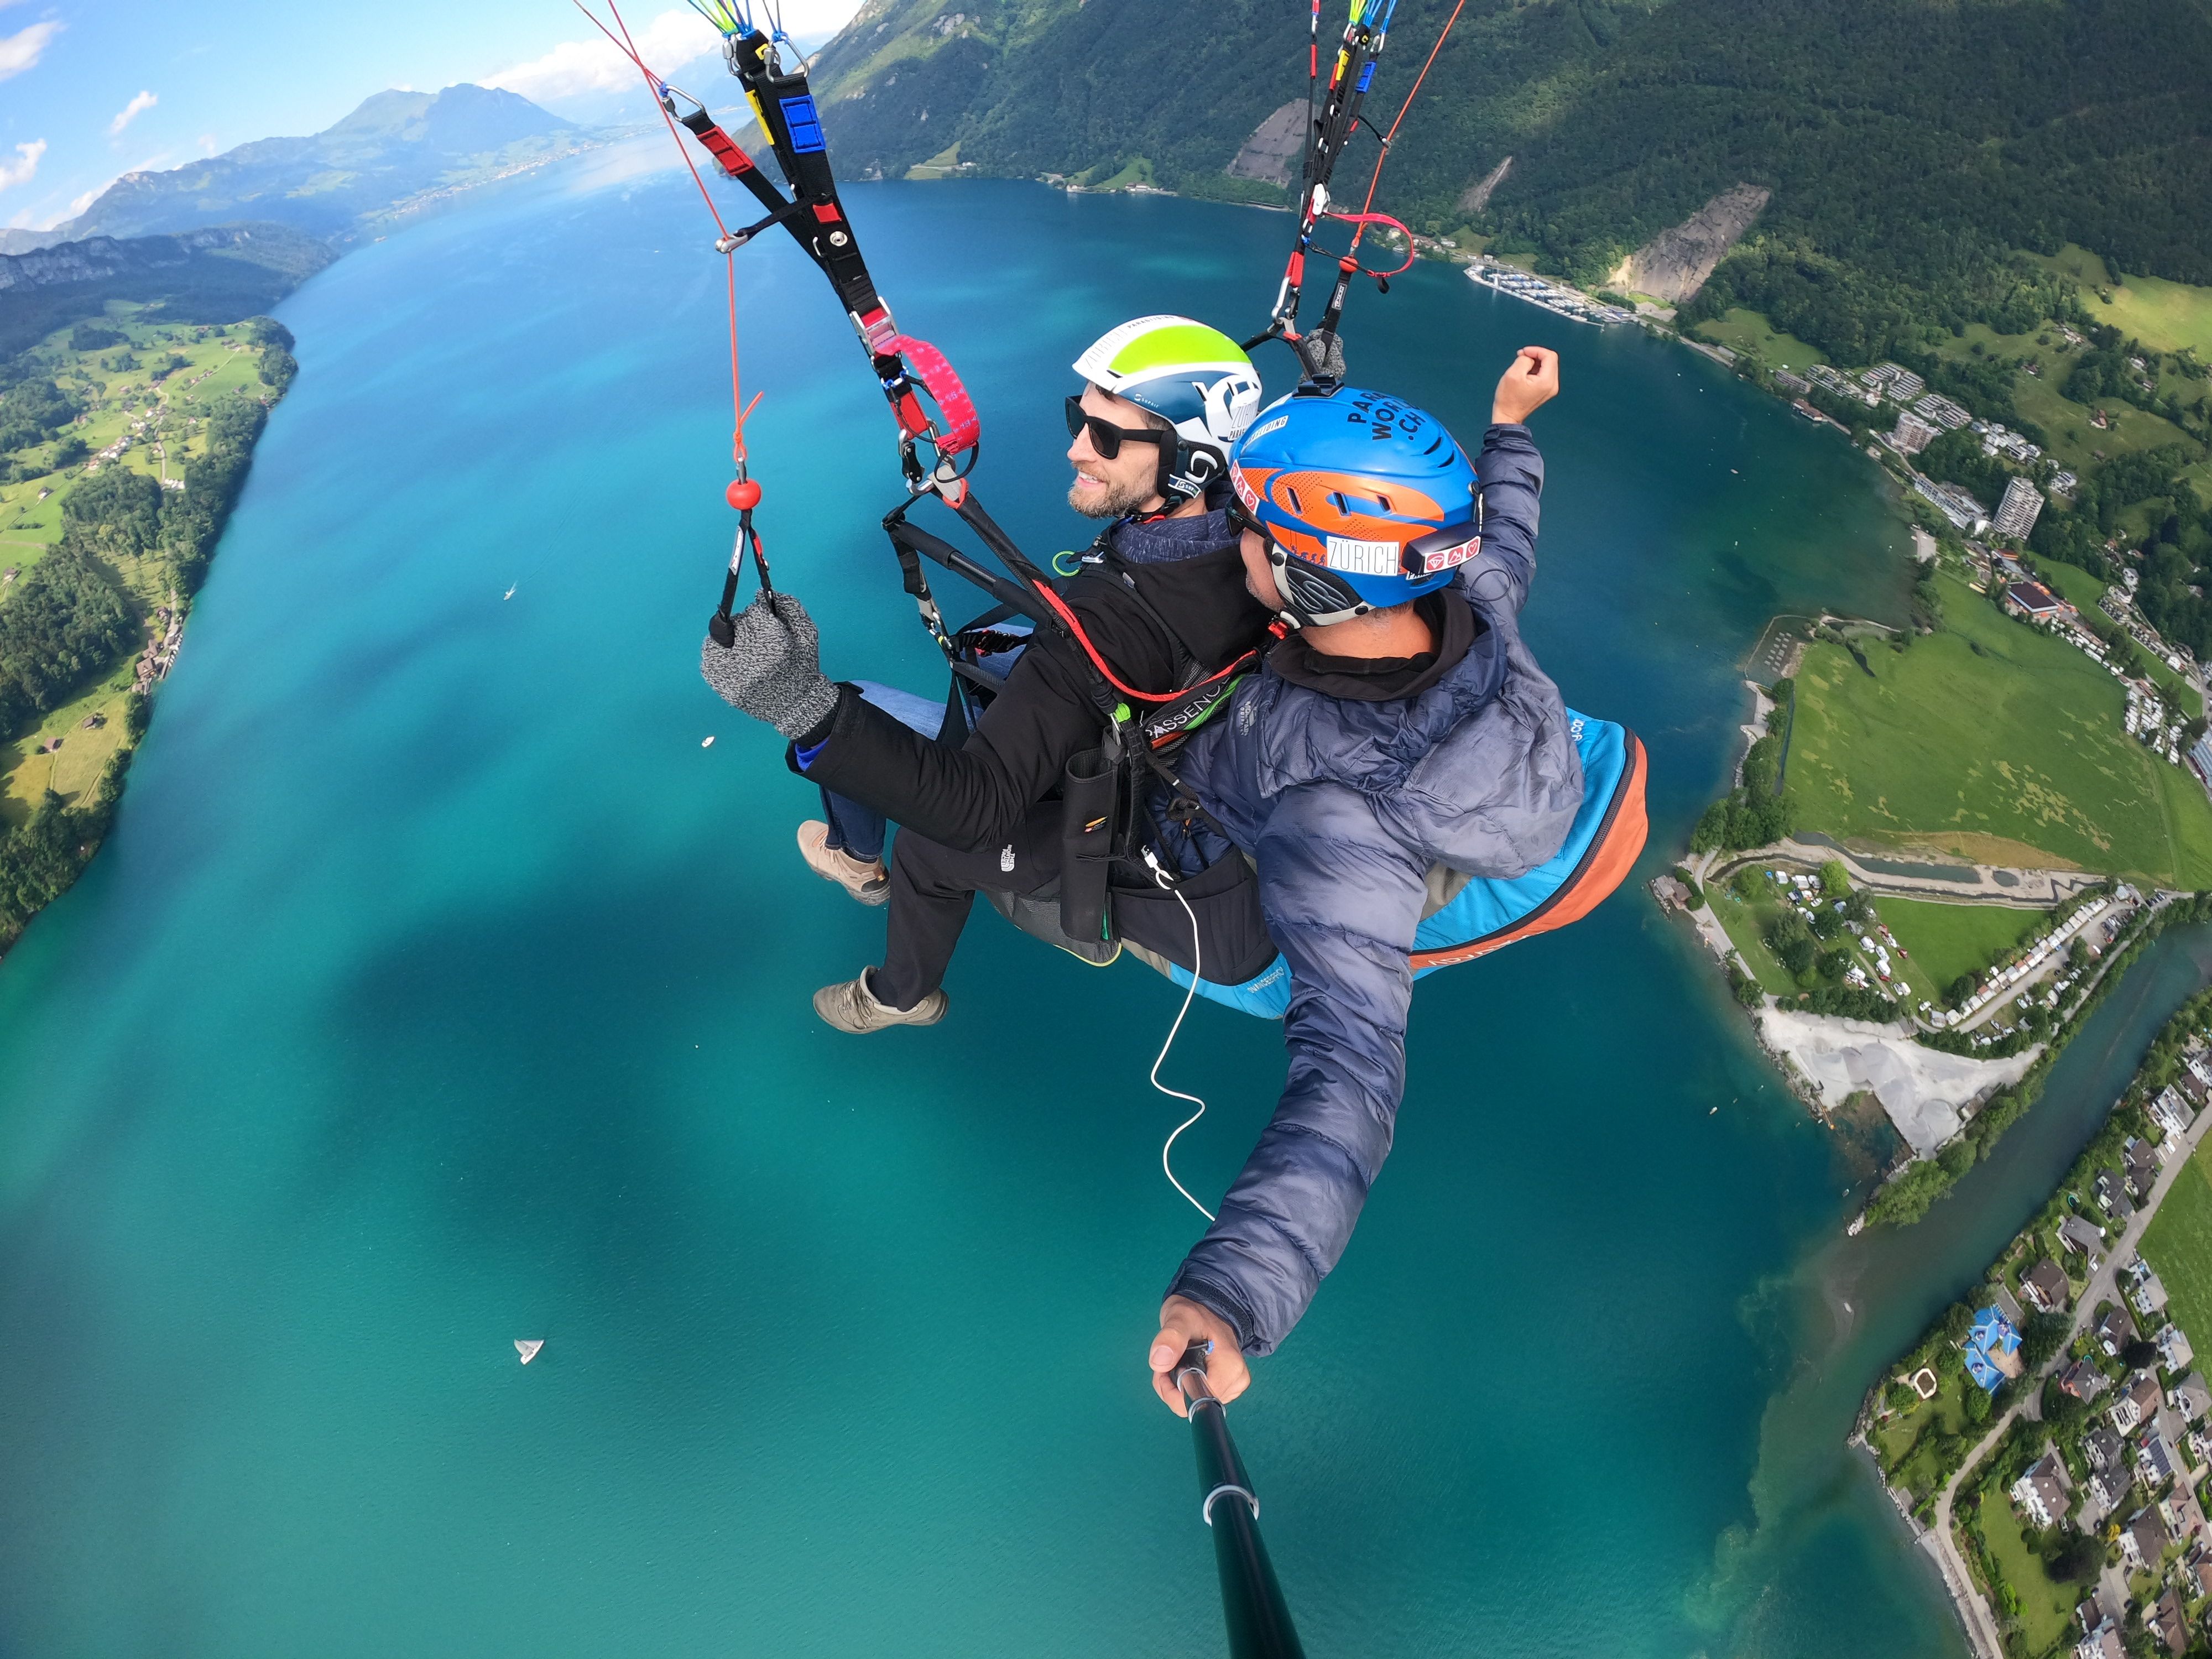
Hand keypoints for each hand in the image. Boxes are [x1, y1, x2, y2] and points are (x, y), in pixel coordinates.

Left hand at [699, 589, 838, 739]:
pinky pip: (708, 661)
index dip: (760, 616)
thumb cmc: (802, 665)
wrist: (796, 705)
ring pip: (716, 640)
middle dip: (745, 627)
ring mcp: (734, 675)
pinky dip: (718, 656)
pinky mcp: (722, 687)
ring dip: (727, 639)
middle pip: (735, 625)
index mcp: (776, 644)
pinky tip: (733, 661)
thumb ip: (788, 605)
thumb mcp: (807, 632)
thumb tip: (757, 593)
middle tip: (756, 639)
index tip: (766, 623)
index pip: (754, 613)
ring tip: (742, 650)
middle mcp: (752, 660)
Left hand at [1149, 1295, 1248, 1416]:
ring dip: (1176, 1385)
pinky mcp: (1228, 1386)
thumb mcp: (1180, 1317)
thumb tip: (1159, 1363)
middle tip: (1167, 1361)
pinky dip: (1184, 1385)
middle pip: (1194, 1403)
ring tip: (1175, 1360)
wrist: (1209, 1309)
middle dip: (1173, 1387)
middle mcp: (1237, 1380)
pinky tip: (1184, 1366)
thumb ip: (1171, 1337)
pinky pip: (1199, 1396)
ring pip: (1195, 1401)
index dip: (1173, 1391)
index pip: (1198, 1400)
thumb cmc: (1195, 1312)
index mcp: (1230, 1367)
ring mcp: (1234, 1385)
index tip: (1164, 1368)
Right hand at [1492, 346, 1559, 424]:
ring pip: (1547, 366)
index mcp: (1547, 381)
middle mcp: (1553, 385)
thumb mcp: (1513, 374)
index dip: (1536, 350)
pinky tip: (1524, 374)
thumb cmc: (1508, 398)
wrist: (1507, 417)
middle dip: (1535, 355)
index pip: (1549, 356)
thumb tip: (1530, 358)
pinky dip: (1535, 369)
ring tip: (1520, 367)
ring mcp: (1550, 389)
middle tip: (1520, 357)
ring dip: (1534, 362)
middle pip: (1550, 360)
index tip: (1522, 353)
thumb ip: (1524, 360)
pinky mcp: (1546, 391)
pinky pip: (1544, 374)